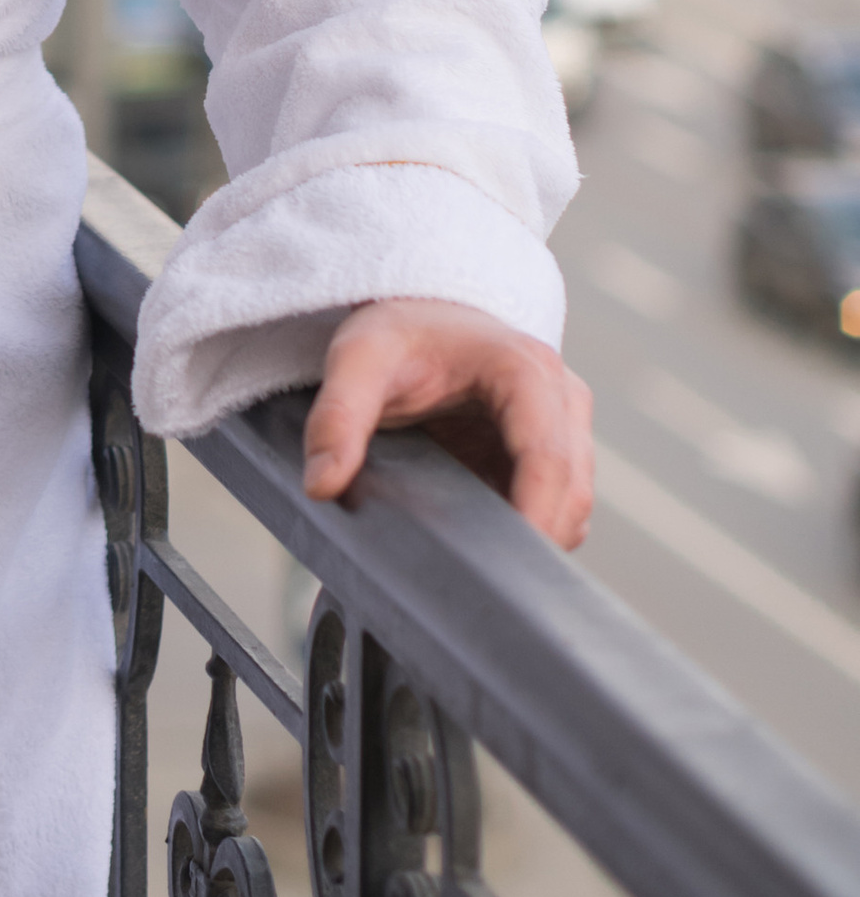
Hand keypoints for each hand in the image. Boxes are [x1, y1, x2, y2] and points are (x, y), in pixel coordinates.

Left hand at [302, 297, 593, 547]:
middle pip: (571, 489)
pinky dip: (532, 529)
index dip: (534, 515)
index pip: (547, 457)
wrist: (422, 314)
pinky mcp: (557, 452)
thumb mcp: (357, 361)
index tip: (502, 565)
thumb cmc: (398, 333)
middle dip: (534, 537)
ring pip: (574, 505)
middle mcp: (561, 397)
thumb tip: (322, 486)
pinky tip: (485, 542)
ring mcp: (566, 427)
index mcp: (524, 369)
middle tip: (478, 581)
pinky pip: (561, 507)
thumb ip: (337, 417)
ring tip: (474, 562)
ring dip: (535, 537)